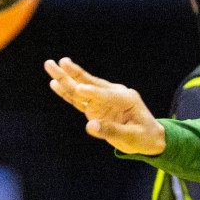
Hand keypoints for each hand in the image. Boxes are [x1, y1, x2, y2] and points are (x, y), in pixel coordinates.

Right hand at [45, 58, 166, 154]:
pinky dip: (67, 93)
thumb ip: (111, 131)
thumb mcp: (132, 137)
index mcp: (127, 98)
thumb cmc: (144, 137)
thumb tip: (89, 126)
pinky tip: (54, 83)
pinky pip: (79, 100)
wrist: (149, 137)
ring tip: (50, 64)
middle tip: (58, 62)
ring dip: (66, 78)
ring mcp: (103, 99)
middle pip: (90, 83)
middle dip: (73, 74)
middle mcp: (114, 94)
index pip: (107, 95)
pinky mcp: (96, 107)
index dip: (93, 93)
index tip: (79, 89)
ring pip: (82, 88)